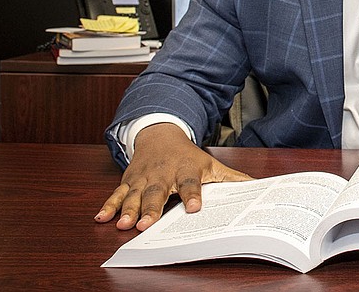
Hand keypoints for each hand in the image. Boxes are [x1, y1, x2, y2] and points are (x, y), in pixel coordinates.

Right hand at [94, 123, 251, 230]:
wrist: (160, 134)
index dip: (192, 195)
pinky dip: (108, 205)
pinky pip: (116, 193)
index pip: (190, 183)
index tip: (194, 208)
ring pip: (134, 195)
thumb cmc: (187, 155)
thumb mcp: (210, 164)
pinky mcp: (128, 181)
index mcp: (186, 170)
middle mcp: (163, 174)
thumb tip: (256, 187)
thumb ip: (231, 178)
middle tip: (147, 224)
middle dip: (152, 208)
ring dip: (128, 210)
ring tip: (124, 224)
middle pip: (157, 192)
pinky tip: (102, 218)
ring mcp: (143, 178)